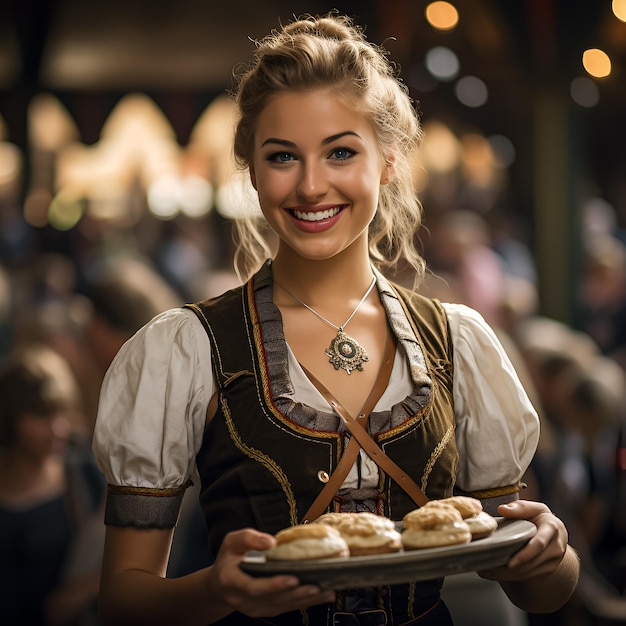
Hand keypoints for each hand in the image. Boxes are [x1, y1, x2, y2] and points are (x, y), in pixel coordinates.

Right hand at [206, 528, 335, 618]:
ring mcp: (254, 607)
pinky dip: (304, 603)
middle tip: (316, 585)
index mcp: (232, 580)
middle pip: (272, 599)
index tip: (292, 578)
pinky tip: (320, 595)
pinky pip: (286, 608)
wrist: (220, 584)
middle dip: (296, 593)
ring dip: (305, 600)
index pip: (254, 587)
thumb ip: (249, 538)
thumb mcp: (232, 541)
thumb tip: (270, 541)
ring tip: (324, 591)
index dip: (274, 585)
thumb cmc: (228, 559)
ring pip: (282, 606)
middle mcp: (243, 599)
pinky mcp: (266, 610)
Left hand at [478, 500, 568, 581]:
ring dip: (507, 575)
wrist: (554, 531)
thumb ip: (519, 508)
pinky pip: (527, 576)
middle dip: (510, 569)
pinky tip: (494, 574)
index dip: (525, 555)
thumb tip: (502, 509)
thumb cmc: (538, 516)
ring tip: (487, 571)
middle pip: (532, 562)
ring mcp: (553, 561)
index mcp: (552, 528)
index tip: (510, 564)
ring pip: (528, 572)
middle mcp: (556, 547)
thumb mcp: (532, 508)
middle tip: (489, 568)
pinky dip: (510, 577)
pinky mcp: (547, 570)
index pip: (539, 544)